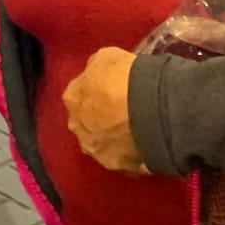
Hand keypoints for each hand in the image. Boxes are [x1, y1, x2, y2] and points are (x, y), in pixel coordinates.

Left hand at [63, 48, 145, 172]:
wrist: (151, 109)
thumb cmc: (126, 77)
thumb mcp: (107, 57)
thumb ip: (96, 68)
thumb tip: (96, 74)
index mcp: (72, 99)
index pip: (78, 95)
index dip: (95, 93)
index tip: (111, 91)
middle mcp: (77, 128)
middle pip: (87, 123)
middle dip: (101, 118)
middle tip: (124, 112)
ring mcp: (96, 150)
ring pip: (103, 144)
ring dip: (114, 139)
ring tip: (137, 131)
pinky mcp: (117, 167)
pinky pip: (124, 160)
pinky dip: (132, 155)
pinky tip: (145, 146)